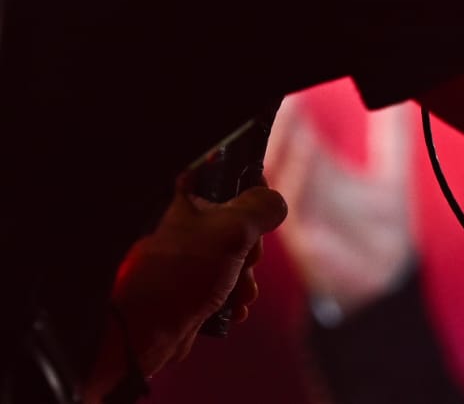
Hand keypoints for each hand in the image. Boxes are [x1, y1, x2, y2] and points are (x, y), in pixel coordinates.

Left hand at [97, 183, 287, 388]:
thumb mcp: (232, 230)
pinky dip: (233, 298)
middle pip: (242, 224)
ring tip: (238, 294)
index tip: (262, 211)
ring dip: (245, 278)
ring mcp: (188, 259)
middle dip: (252, 250)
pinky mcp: (188, 289)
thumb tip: (275, 203)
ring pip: (236, 258)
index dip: (252, 191)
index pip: (228, 177)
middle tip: (246, 260)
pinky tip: (231, 310)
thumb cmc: (182, 273)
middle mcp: (187, 226)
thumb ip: (261, 208)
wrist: (143, 332)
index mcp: (189, 201)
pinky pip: (224, 286)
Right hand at [265, 99, 417, 313]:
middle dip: (278, 118)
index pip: (296, 132)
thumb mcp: (389, 173)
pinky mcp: (304, 236)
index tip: (296, 81)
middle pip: (279, 147)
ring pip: (278, 169)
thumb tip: (402, 95)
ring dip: (281, 137)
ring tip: (289, 106)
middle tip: (284, 89)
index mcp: (318, 172)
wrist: (389, 280)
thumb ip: (390, 135)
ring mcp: (299, 212)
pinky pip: (293, 201)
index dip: (292, 106)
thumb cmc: (384, 228)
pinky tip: (302, 146)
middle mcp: (303, 189)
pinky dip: (296, 172)